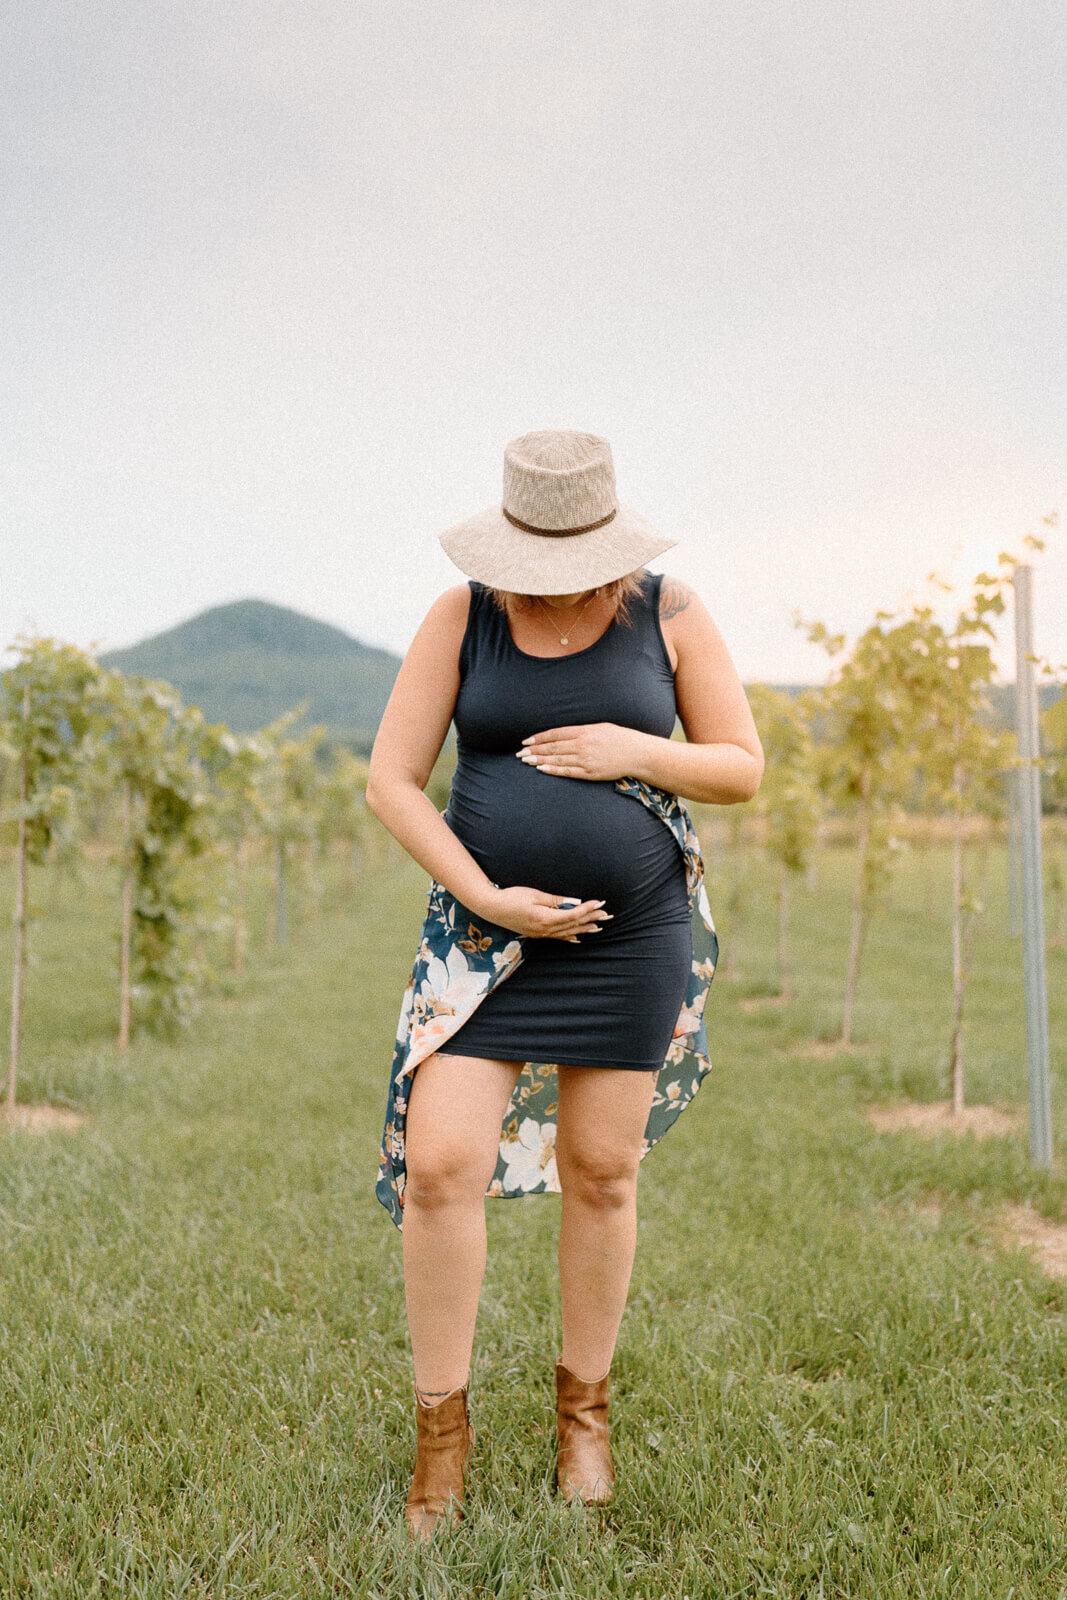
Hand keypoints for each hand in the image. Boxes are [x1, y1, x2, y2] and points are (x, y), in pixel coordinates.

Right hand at [482, 885, 611, 941]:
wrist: (491, 908)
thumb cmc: (511, 897)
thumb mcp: (534, 895)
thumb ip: (555, 900)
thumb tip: (574, 903)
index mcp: (545, 918)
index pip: (572, 915)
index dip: (588, 909)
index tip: (599, 903)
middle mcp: (545, 929)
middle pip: (573, 924)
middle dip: (591, 919)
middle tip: (606, 915)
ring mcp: (540, 933)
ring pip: (567, 932)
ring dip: (583, 929)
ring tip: (598, 927)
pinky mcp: (536, 933)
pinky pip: (557, 937)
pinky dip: (570, 936)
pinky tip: (577, 937)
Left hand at [516, 723, 650, 781]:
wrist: (637, 753)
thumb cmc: (619, 738)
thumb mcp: (599, 727)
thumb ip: (580, 730)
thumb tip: (560, 734)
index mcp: (584, 730)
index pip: (555, 734)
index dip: (539, 738)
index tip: (526, 741)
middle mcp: (583, 745)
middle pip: (552, 747)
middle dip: (534, 750)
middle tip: (519, 753)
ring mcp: (586, 760)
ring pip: (557, 760)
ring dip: (539, 760)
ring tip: (525, 761)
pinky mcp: (590, 773)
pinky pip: (567, 772)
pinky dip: (553, 770)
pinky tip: (541, 769)